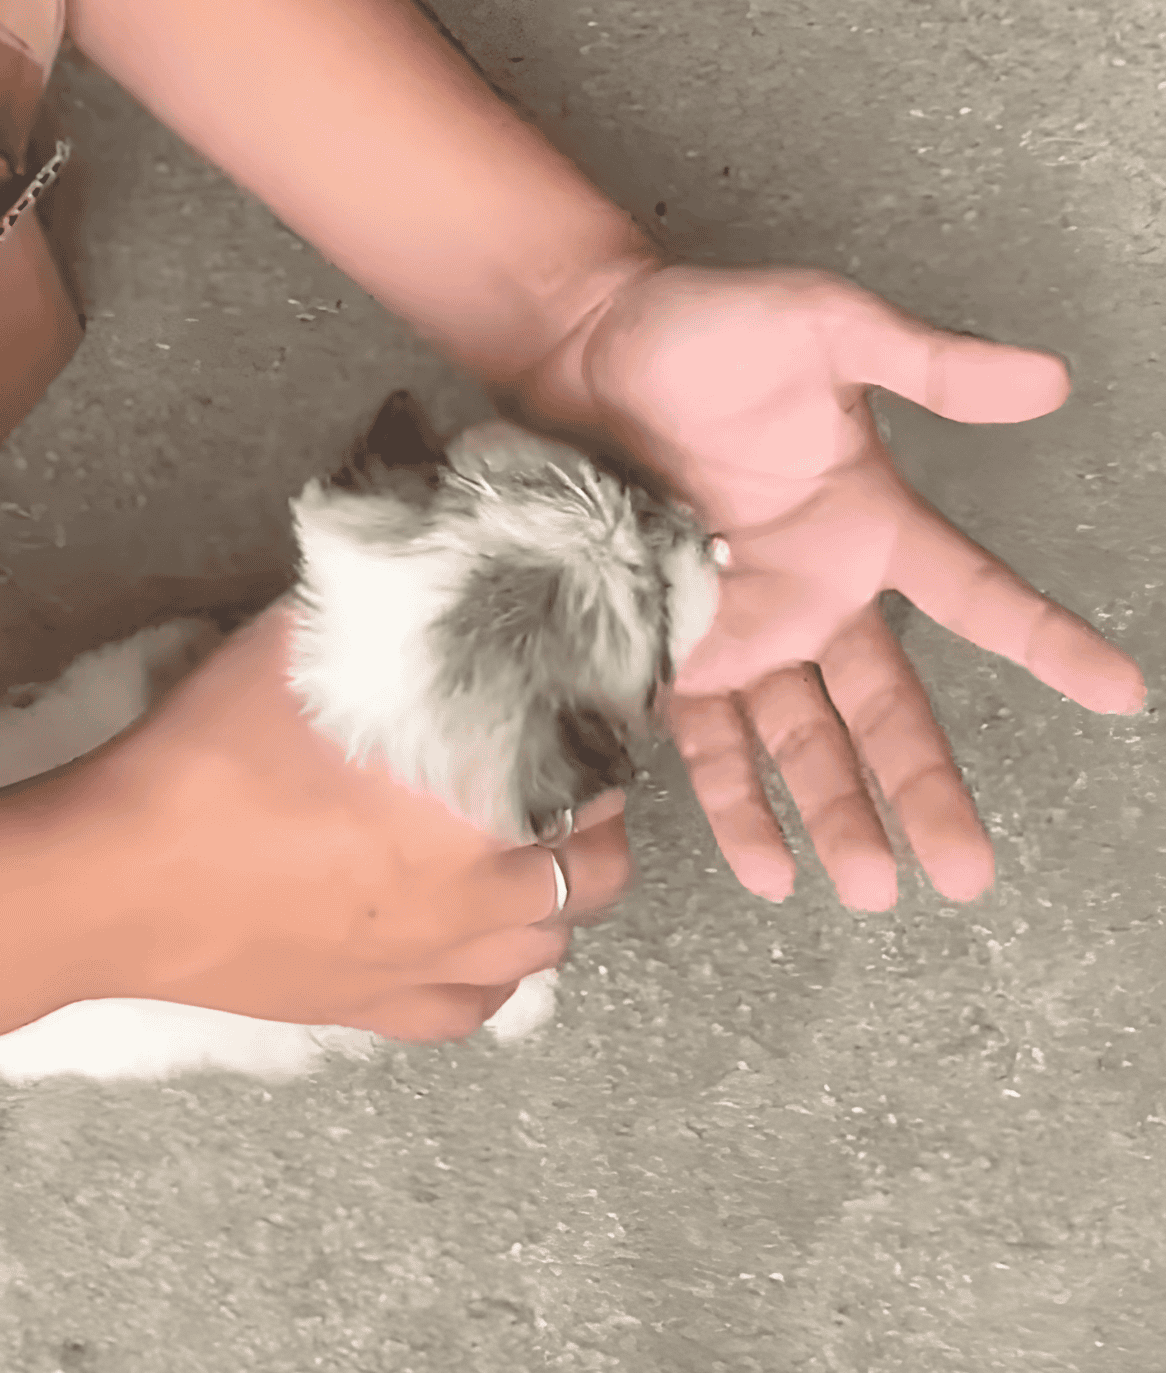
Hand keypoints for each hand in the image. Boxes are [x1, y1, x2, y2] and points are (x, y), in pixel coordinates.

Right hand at [50, 602, 630, 1042]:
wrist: (121, 876)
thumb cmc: (217, 755)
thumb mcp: (316, 648)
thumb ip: (399, 628)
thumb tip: (440, 592)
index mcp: (487, 805)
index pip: (599, 775)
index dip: (606, 737)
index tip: (592, 712)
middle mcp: (483, 898)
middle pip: (601, 871)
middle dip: (600, 820)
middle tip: (567, 778)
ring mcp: (432, 965)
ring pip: (549, 948)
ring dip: (558, 897)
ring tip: (526, 852)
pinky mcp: (377, 1011)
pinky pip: (471, 1010)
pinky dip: (489, 975)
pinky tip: (467, 940)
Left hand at [522, 263, 1144, 912]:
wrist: (581, 349)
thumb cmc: (706, 330)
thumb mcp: (826, 327)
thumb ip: (927, 365)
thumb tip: (1049, 379)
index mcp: (870, 527)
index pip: (976, 595)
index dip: (1046, 641)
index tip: (1119, 690)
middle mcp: (817, 596)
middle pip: (887, 708)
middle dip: (926, 787)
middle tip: (967, 871)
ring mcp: (744, 632)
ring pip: (802, 742)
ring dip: (835, 813)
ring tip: (868, 886)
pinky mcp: (669, 650)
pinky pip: (707, 738)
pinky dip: (734, 800)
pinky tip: (765, 865)